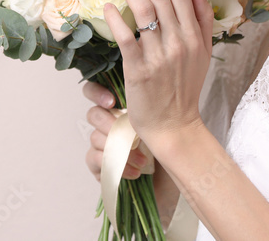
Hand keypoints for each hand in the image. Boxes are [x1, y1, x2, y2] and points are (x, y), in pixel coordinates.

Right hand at [83, 80, 182, 223]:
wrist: (176, 179)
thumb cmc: (170, 147)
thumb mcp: (163, 123)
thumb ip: (149, 105)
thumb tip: (145, 89)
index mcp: (119, 107)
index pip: (94, 90)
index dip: (97, 93)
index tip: (112, 101)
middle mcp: (107, 123)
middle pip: (93, 114)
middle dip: (110, 124)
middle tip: (131, 135)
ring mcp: (101, 145)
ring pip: (96, 138)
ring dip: (119, 150)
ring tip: (143, 161)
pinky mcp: (100, 166)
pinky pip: (96, 161)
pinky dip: (116, 166)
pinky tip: (134, 172)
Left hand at [103, 0, 214, 150]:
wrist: (174, 126)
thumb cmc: (185, 88)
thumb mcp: (203, 53)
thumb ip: (202, 21)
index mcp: (195, 35)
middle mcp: (180, 42)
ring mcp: (160, 56)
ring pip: (144, 11)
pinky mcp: (140, 70)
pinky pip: (127, 38)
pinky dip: (116, 19)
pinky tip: (107, 6)